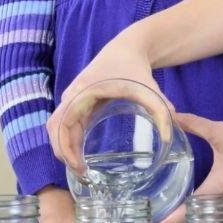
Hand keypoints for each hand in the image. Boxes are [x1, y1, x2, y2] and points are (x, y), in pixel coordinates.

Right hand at [46, 36, 174, 174]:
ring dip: (65, 148)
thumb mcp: (148, 89)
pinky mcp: (79, 101)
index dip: (66, 149)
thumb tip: (168, 137)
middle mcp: (72, 96)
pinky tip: (83, 155)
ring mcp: (73, 98)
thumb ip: (160, 110)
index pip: (61, 126)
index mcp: (81, 94)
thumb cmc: (134, 67)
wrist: (128, 48)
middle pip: (54, 130)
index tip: (80, 168)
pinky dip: (70, 140)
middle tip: (83, 175)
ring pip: (58, 128)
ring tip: (82, 169)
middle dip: (63, 153)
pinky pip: (67, 124)